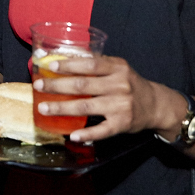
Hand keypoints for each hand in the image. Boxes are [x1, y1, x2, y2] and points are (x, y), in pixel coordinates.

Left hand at [33, 55, 180, 143]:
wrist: (156, 105)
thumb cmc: (130, 84)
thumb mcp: (118, 68)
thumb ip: (97, 64)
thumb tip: (63, 59)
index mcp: (117, 68)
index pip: (89, 64)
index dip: (69, 65)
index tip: (50, 66)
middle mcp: (120, 85)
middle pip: (83, 85)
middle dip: (57, 86)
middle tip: (38, 86)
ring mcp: (121, 106)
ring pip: (86, 107)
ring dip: (62, 108)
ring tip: (43, 108)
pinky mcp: (122, 124)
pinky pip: (101, 131)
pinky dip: (86, 134)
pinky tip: (72, 135)